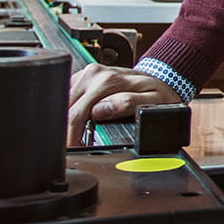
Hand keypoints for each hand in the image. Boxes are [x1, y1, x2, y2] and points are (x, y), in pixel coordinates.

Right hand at [66, 62, 181, 143]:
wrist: (160, 78)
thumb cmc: (158, 92)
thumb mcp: (153, 101)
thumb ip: (127, 104)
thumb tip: (100, 110)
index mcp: (107, 81)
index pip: (76, 113)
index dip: (71, 136)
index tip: (72, 149)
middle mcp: (94, 74)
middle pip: (65, 108)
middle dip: (64, 130)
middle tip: (70, 147)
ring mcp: (88, 74)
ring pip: (63, 101)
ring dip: (63, 120)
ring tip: (70, 137)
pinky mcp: (84, 77)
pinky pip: (67, 94)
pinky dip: (67, 109)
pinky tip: (74, 121)